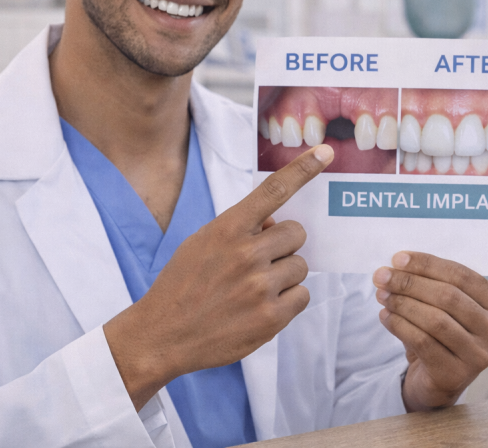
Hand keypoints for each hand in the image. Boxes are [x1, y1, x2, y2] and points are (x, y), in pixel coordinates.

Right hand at [104, 144, 333, 410]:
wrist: (161, 335)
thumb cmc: (183, 285)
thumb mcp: (202, 243)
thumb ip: (240, 229)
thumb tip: (276, 224)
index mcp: (228, 229)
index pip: (273, 191)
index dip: (303, 170)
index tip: (326, 153)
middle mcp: (247, 254)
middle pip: (296, 234)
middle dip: (283, 246)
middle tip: (258, 263)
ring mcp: (261, 287)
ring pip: (300, 266)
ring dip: (284, 276)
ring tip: (253, 290)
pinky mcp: (271, 318)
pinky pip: (303, 296)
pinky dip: (288, 301)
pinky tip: (261, 308)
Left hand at [372, 252, 487, 411]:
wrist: (438, 380)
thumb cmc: (443, 333)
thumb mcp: (446, 305)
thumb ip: (432, 283)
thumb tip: (397, 265)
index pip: (462, 275)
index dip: (428, 264)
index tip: (398, 259)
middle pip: (449, 296)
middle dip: (411, 283)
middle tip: (382, 277)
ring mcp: (479, 355)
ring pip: (435, 320)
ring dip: (403, 304)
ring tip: (382, 295)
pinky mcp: (456, 375)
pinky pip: (423, 342)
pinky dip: (400, 325)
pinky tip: (385, 316)